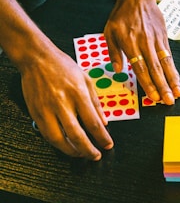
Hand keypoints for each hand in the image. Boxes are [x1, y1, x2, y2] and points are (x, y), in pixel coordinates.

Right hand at [21, 45, 113, 159]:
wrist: (37, 58)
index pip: (93, 122)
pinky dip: (57, 144)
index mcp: (78, 93)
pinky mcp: (36, 113)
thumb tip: (104, 121)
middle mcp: (62, 103)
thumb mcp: (85, 79)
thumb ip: (96, 101)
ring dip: (72, 151)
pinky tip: (66, 145)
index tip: (108, 144)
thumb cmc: (62, 65)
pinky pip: (46, 135)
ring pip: (59, 140)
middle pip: (77, 135)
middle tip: (96, 155)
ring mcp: (47, 109)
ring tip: (81, 154)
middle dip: (89, 150)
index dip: (102, 137)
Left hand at [104, 0, 179, 104]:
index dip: (148, 83)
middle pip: (155, 68)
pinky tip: (176, 78)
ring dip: (172, 79)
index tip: (153, 97)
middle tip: (169, 101)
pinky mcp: (163, 37)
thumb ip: (113, 52)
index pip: (140, 68)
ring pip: (165, 63)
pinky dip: (173, 68)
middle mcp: (144, 43)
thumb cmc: (121, 15)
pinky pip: (169, 55)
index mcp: (129, 43)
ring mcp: (156, 40)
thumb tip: (117, 70)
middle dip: (163, 86)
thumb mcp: (109, 32)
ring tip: (178, 92)